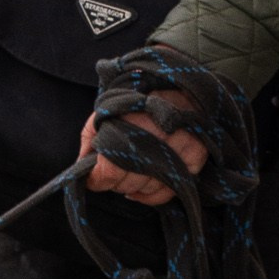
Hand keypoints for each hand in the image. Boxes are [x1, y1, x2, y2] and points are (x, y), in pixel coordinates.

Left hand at [79, 106, 209, 205]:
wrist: (177, 85)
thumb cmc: (136, 101)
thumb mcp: (104, 113)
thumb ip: (90, 141)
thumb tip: (82, 170)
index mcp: (130, 127)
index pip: (108, 173)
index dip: (97, 178)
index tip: (94, 176)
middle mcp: (157, 141)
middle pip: (127, 183)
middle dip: (115, 180)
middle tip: (113, 169)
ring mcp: (179, 151)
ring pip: (146, 188)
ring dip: (134, 184)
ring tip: (131, 169)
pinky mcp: (195, 158)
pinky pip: (168, 192)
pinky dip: (152, 193)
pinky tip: (143, 183)